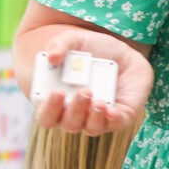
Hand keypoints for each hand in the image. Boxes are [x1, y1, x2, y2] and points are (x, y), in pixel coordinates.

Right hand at [14, 21, 151, 135]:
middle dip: (75, 110)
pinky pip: (115, 125)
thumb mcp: (73, 40)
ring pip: (91, 128)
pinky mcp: (120, 117)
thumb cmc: (91, 49)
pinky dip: (113, 120)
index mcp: (58, 101)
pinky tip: (111, 110)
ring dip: (93, 117)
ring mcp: (97, 118)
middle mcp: (76, 114)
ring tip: (98, 100)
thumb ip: (59, 45)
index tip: (57, 92)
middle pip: (69, 124)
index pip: (46, 117)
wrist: (122, 52)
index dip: (49, 109)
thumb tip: (52, 57)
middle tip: (84, 91)